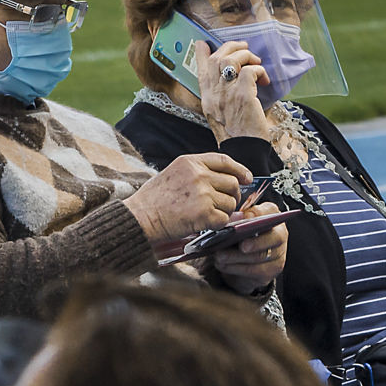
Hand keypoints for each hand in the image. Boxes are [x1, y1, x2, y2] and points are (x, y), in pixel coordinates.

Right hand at [124, 152, 249, 245]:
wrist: (139, 218)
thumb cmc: (152, 200)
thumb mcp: (172, 174)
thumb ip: (196, 172)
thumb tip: (224, 179)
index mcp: (190, 162)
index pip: (224, 160)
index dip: (239, 170)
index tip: (246, 178)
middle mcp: (199, 175)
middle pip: (232, 183)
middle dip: (231, 195)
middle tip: (221, 205)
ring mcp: (202, 193)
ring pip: (230, 203)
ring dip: (222, 212)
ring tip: (204, 215)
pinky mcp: (204, 213)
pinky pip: (224, 219)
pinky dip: (216, 224)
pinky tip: (202, 224)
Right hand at [198, 40, 270, 141]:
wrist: (244, 149)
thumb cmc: (238, 132)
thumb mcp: (222, 113)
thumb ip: (223, 94)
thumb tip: (235, 77)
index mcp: (207, 98)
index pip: (200, 69)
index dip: (201, 53)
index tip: (204, 43)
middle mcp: (213, 94)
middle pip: (217, 58)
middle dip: (233, 47)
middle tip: (246, 49)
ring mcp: (227, 94)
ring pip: (231, 60)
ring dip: (247, 56)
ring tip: (256, 63)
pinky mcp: (243, 96)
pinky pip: (250, 71)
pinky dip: (259, 70)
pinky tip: (264, 79)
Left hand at [212, 205, 288, 294]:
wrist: (238, 261)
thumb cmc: (236, 237)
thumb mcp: (233, 226)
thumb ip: (234, 219)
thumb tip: (235, 218)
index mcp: (270, 216)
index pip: (271, 211)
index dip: (259, 214)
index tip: (246, 218)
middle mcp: (279, 234)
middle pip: (274, 237)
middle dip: (256, 242)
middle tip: (241, 246)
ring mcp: (278, 253)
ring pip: (260, 256)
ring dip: (237, 257)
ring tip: (220, 256)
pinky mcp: (271, 270)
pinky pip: (254, 270)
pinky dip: (235, 268)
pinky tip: (222, 264)